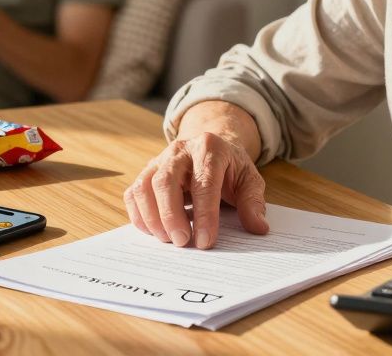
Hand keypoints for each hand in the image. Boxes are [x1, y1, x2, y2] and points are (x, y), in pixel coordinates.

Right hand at [123, 131, 268, 248]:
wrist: (211, 148)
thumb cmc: (230, 168)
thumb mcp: (249, 180)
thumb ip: (253, 202)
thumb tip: (258, 227)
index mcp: (210, 148)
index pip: (204, 183)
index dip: (204, 215)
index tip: (205, 242)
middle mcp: (180, 150)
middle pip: (166, 181)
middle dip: (171, 216)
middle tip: (182, 242)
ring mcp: (160, 159)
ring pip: (144, 186)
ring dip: (152, 218)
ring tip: (168, 240)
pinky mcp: (147, 171)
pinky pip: (134, 193)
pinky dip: (139, 215)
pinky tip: (153, 231)